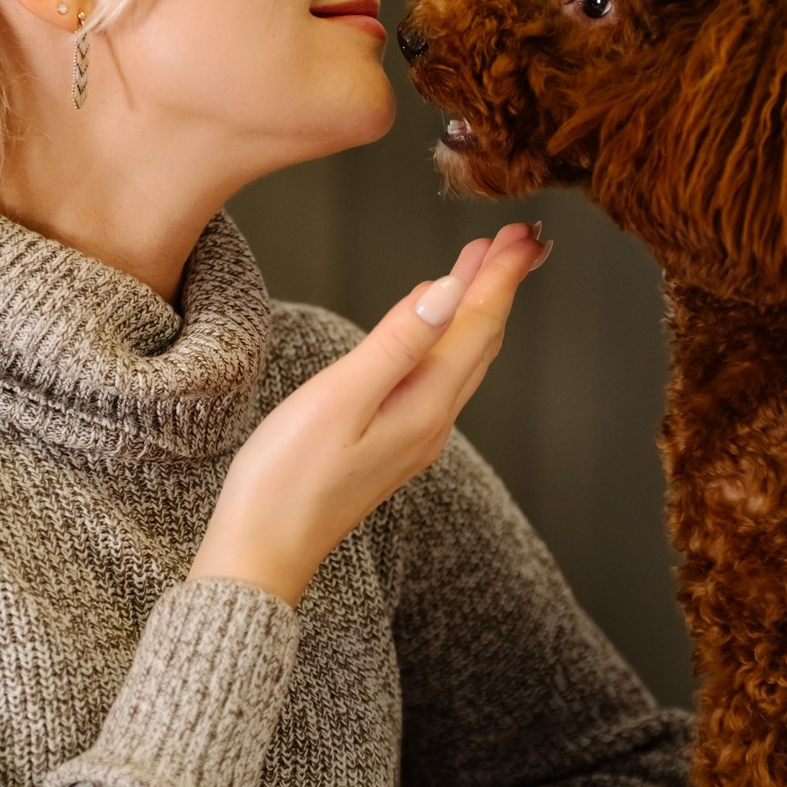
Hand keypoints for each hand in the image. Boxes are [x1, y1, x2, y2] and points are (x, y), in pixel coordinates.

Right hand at [189, 221, 550, 604]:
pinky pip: (438, 378)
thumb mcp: (338, 400)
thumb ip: (397, 343)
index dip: (502, 274)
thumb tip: (449, 292)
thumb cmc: (285, 482)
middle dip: (500, 284)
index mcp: (425, 406)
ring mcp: (414, 436)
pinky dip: (448, 338)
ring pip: (462, 359)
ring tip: (483, 266)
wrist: (261, 554)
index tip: (525, 232)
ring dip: (476, 308)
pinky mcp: (392, 443)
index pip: (477, 325)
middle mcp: (431, 422)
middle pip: (480, 340)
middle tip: (519, 237)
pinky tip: (436, 325)